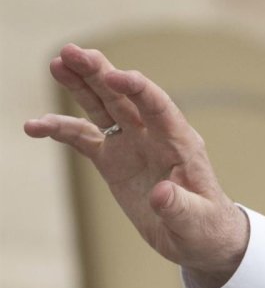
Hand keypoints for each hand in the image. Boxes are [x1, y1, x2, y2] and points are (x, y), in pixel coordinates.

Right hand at [25, 44, 248, 287]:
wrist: (198, 236)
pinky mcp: (113, 160)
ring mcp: (132, 144)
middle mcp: (153, 135)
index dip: (137, 88)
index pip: (158, 105)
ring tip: (56, 63)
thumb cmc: (205, 226)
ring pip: (102, 107)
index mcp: (180, 142)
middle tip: (71, 51)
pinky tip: (34, 125)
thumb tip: (160, 194)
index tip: (114, 76)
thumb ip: (179, 206)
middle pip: (124, 96)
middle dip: (99, 73)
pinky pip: (83, 138)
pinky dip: (60, 129)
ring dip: (80, 85)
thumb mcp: (196, 221)